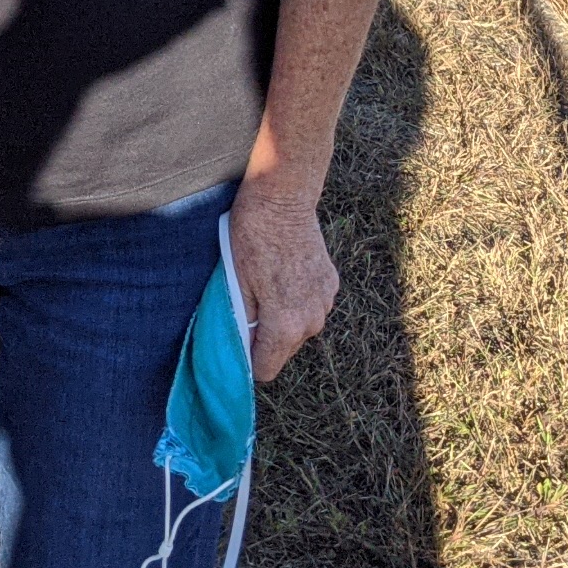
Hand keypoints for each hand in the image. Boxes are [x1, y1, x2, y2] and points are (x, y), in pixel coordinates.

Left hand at [226, 186, 337, 382]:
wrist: (283, 198)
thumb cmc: (252, 237)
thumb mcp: (235, 282)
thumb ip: (240, 323)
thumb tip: (240, 349)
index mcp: (286, 324)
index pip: (265, 369)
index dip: (248, 360)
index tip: (238, 339)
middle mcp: (312, 320)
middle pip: (283, 351)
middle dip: (265, 339)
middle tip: (249, 305)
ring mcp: (326, 302)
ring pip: (299, 330)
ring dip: (283, 320)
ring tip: (267, 287)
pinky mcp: (332, 284)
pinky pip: (311, 307)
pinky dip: (297, 301)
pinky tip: (285, 275)